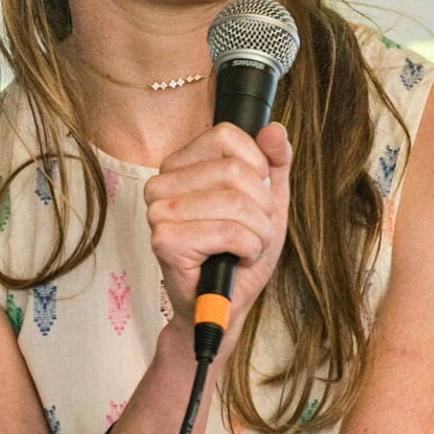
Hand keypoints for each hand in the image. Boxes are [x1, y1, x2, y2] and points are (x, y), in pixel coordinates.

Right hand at [143, 121, 292, 338]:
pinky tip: (235, 259)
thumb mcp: (266, 200)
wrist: (226, 304)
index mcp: (179, 165)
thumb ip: (274, 162)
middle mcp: (161, 183)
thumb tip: (274, 129)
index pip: (225, 135)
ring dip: (258, 232)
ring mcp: (159, 212)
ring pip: (235, 202)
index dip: (256, 164)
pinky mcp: (165, 241)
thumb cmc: (240, 250)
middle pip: (235, 171)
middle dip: (261, 207)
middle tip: (254, 230)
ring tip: (246, 247)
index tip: (256, 193)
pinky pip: (228, 232)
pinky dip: (247, 248)